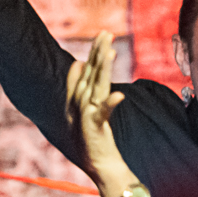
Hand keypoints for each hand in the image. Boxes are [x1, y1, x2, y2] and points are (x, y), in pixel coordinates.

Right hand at [65, 31, 129, 183]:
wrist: (98, 162)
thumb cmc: (92, 135)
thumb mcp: (86, 107)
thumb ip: (80, 85)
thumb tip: (79, 63)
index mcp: (79, 96)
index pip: (87, 70)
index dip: (94, 52)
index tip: (103, 35)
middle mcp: (80, 102)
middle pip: (91, 73)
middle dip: (98, 52)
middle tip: (107, 34)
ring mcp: (86, 113)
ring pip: (96, 86)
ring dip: (102, 69)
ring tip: (109, 53)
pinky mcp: (94, 126)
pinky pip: (103, 113)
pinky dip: (110, 104)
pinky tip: (118, 95)